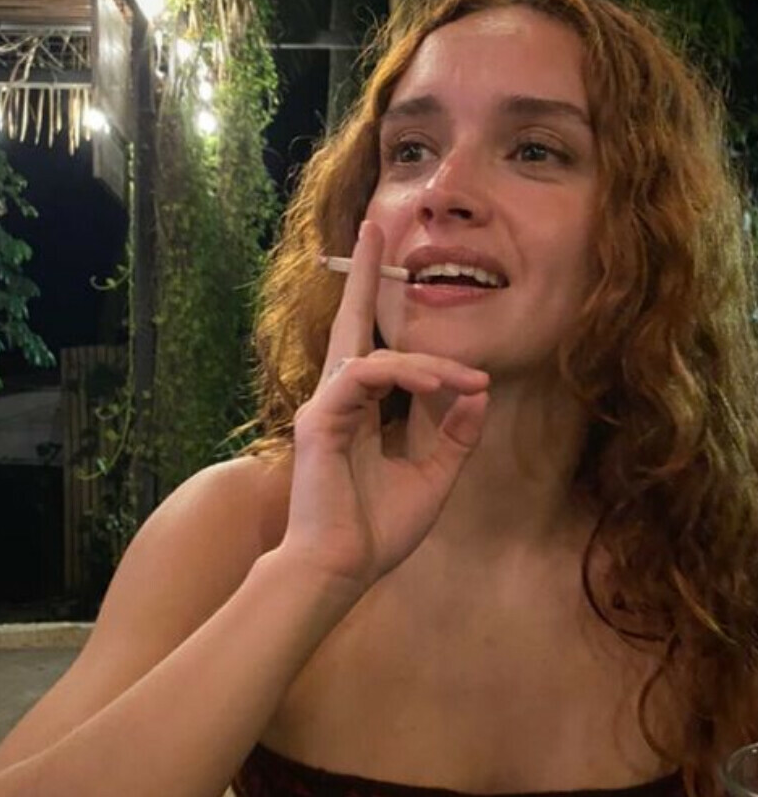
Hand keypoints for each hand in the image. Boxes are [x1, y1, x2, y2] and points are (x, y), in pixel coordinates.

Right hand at [282, 220, 489, 592]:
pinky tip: (443, 386)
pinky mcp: (321, 418)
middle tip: (373, 227)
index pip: (376, 353)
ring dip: (430, 364)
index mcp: (361, 414)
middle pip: (350, 325)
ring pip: (376, 355)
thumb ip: (454, 436)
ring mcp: (326, 406)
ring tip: (469, 380)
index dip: (391, 322)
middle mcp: (339, 401)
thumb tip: (476, 393)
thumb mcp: (433, 479)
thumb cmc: (377, 532)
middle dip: (362, 275)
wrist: (340, 569)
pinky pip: (368, 374)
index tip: (416, 297)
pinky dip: (409, 374)